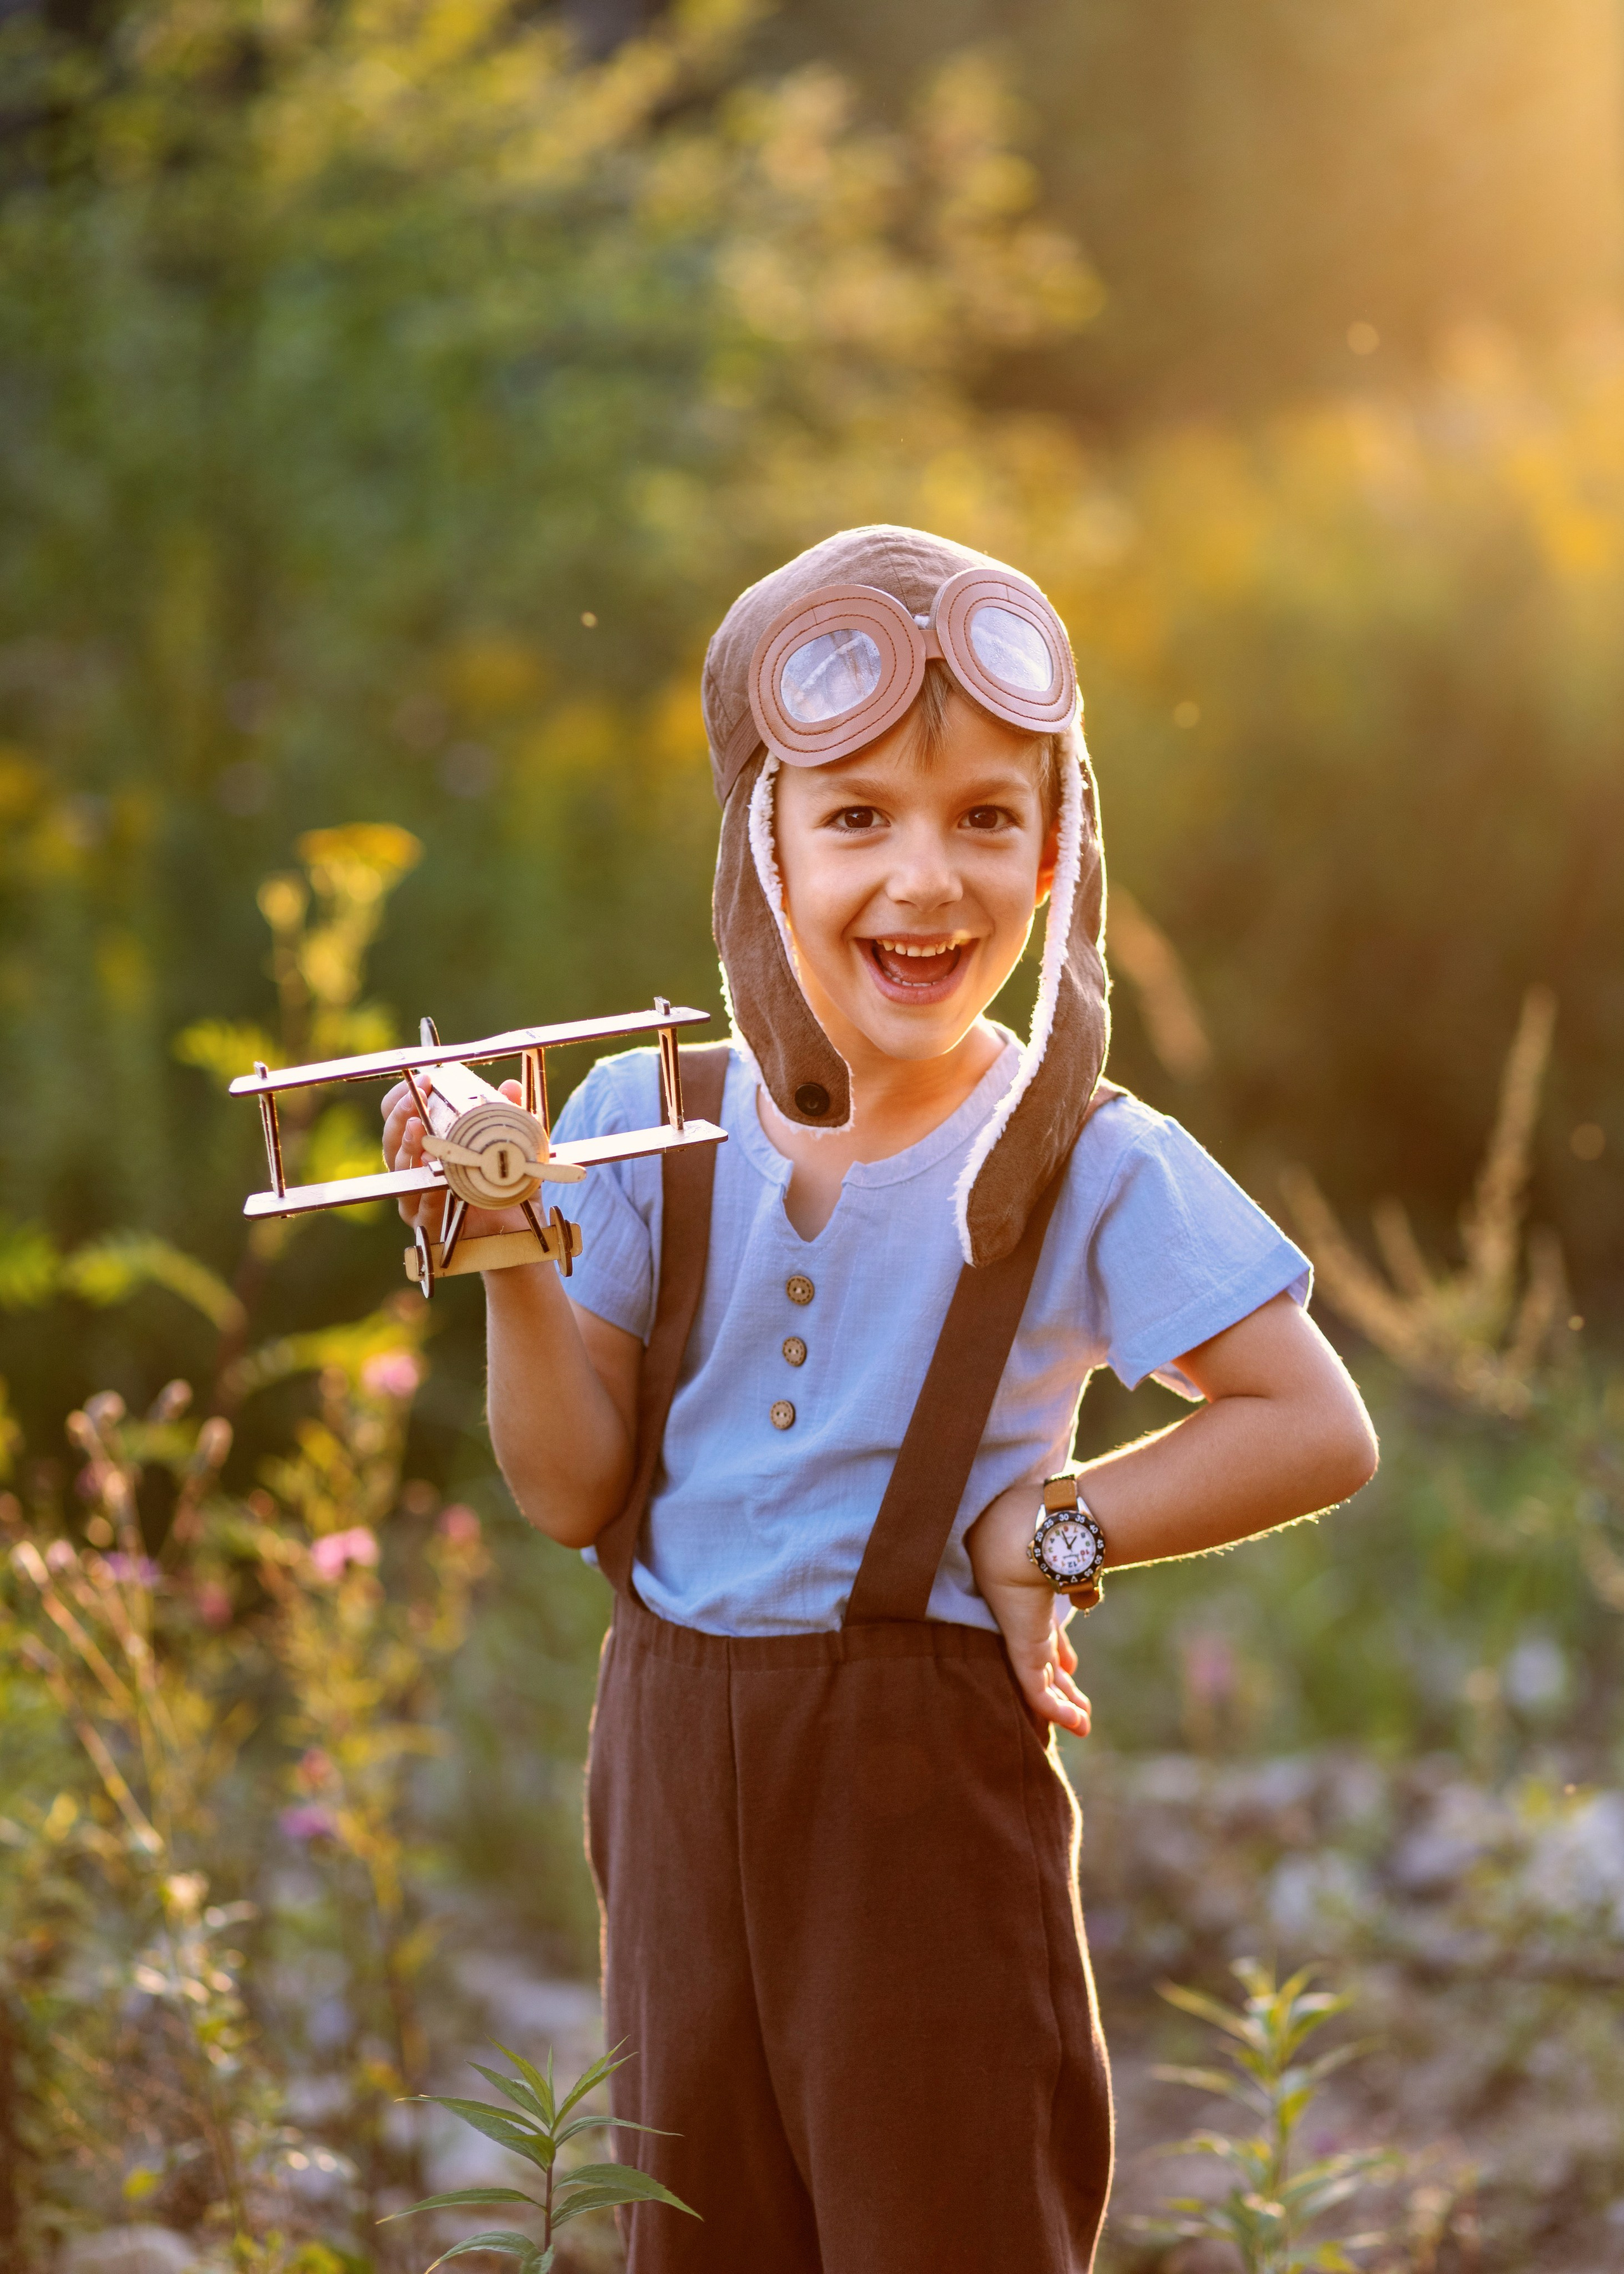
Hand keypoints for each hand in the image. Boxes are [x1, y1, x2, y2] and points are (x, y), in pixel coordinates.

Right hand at [379, 1075, 530, 1241]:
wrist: (516, 1231)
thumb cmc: (505, 1185)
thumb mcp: (511, 1147)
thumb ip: (508, 1118)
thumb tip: (510, 1087)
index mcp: (424, 1147)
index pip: (400, 1117)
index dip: (404, 1096)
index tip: (424, 1080)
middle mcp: (413, 1171)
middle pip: (391, 1139)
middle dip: (401, 1115)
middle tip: (416, 1098)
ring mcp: (415, 1198)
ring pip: (400, 1169)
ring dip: (407, 1146)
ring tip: (417, 1127)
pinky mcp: (425, 1223)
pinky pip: (419, 1204)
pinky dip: (425, 1187)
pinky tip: (431, 1170)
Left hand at [965, 1483, 1092, 1735]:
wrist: (1028, 1531)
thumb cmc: (1041, 1529)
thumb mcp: (1068, 1552)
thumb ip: (1080, 1565)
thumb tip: (1096, 1567)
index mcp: (1033, 1598)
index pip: (1046, 1634)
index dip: (1059, 1655)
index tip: (1071, 1671)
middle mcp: (1028, 1621)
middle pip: (1046, 1664)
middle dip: (1064, 1688)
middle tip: (1081, 1709)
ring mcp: (1024, 1637)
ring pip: (1042, 1684)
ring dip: (1065, 1707)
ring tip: (1083, 1725)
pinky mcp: (1024, 1651)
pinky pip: (1038, 1691)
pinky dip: (1056, 1711)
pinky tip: (1075, 1723)